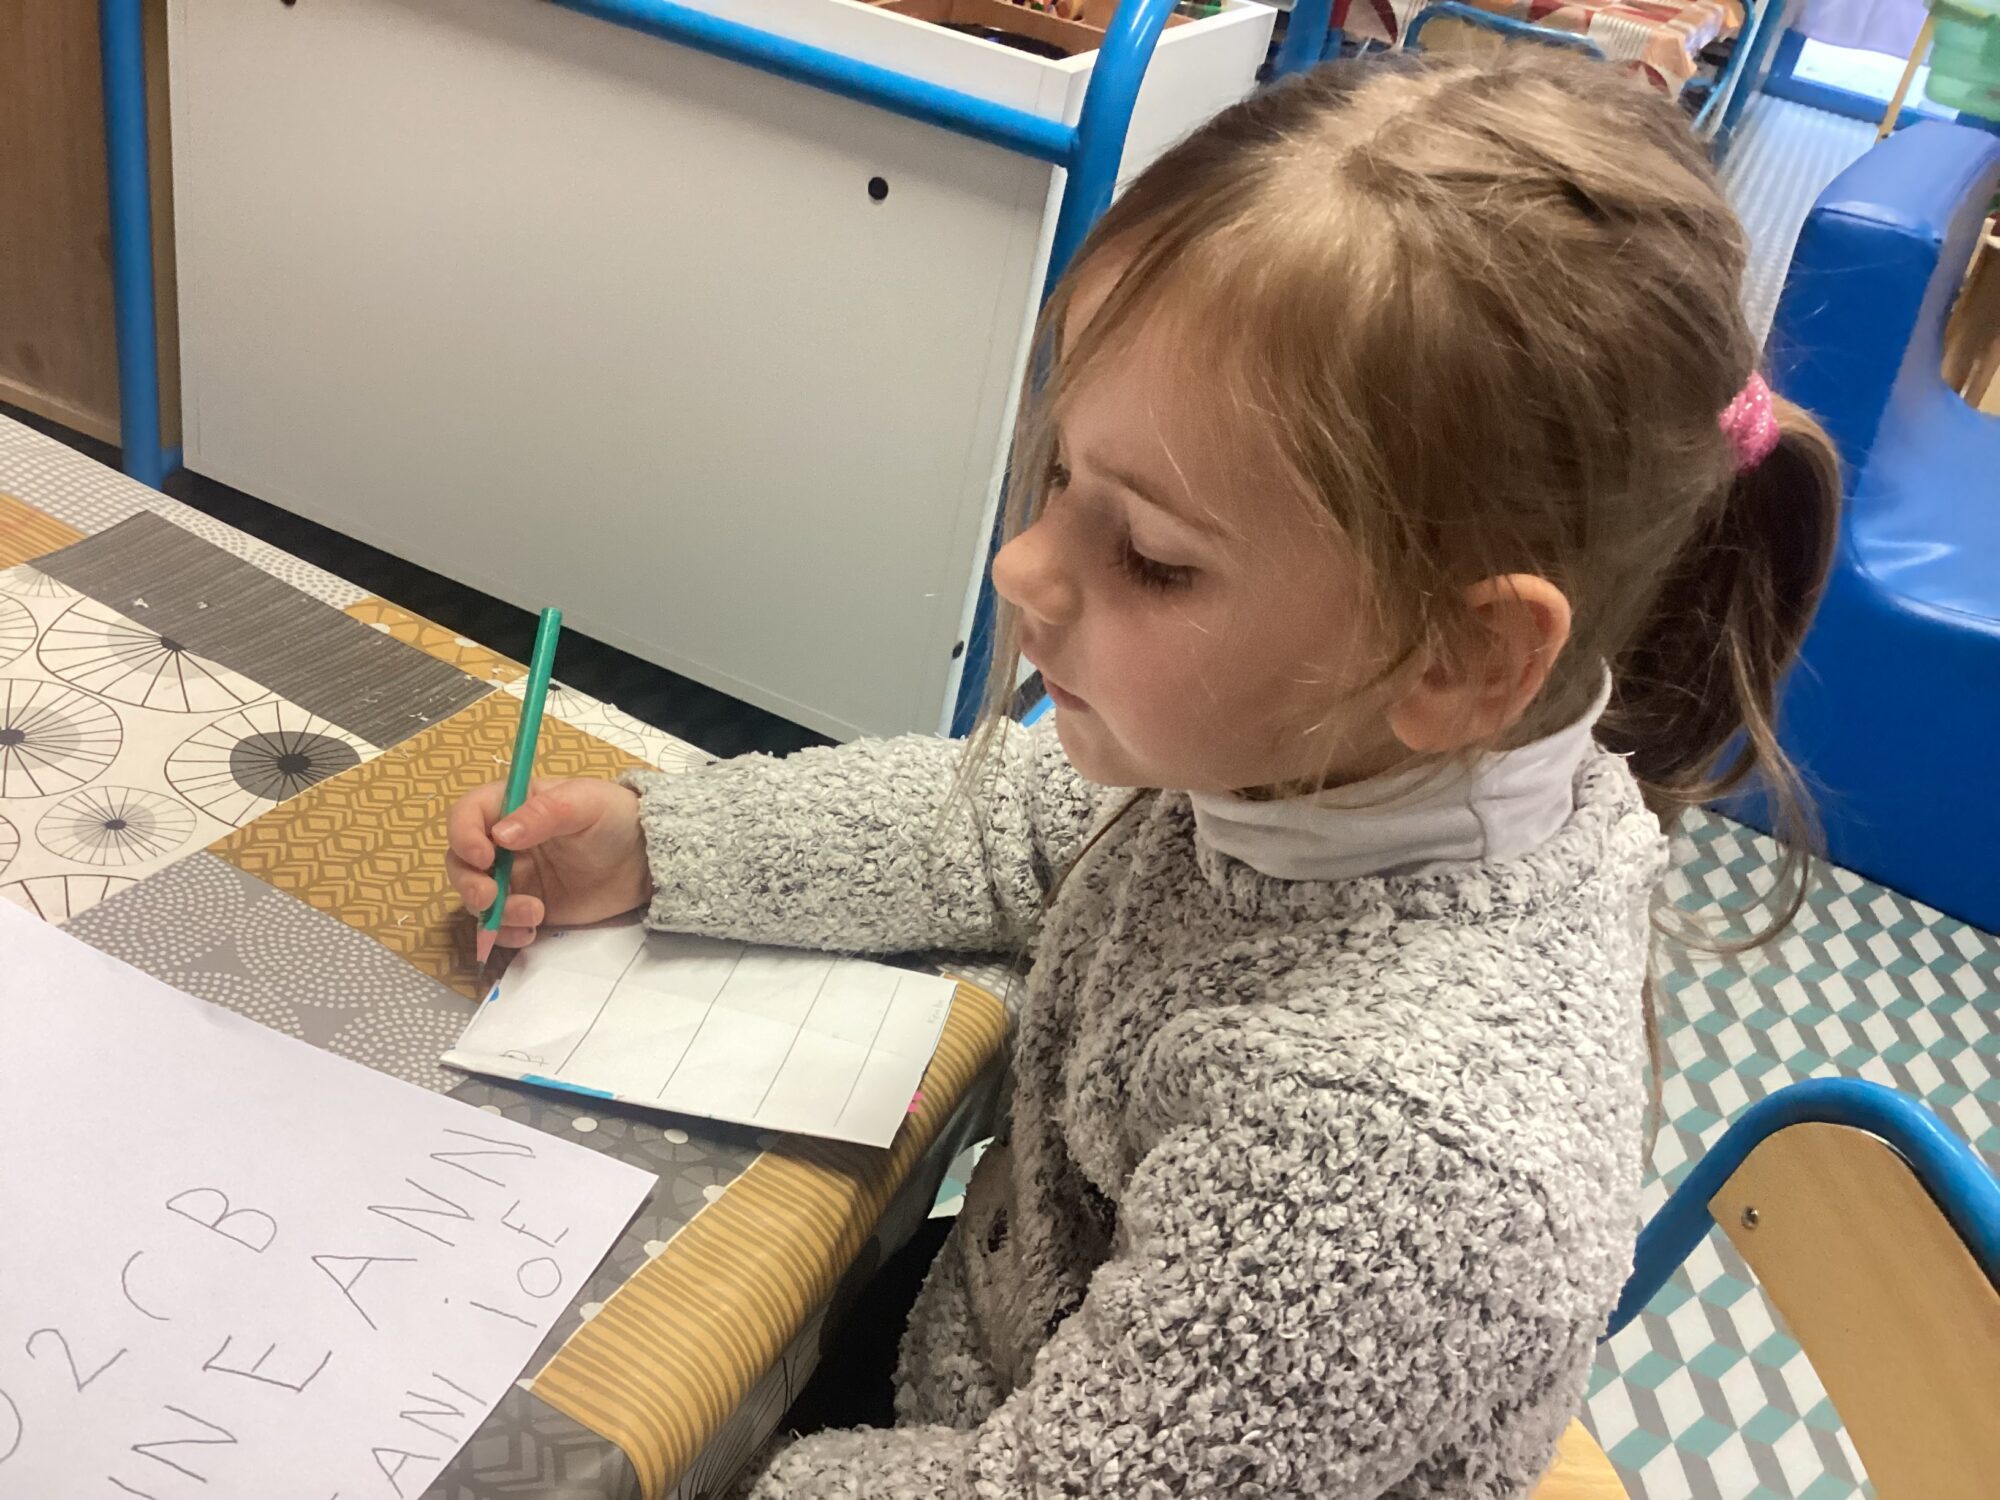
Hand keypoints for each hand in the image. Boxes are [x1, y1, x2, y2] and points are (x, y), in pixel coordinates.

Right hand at [444, 777, 651, 948]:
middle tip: (491, 897)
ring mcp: (513, 877)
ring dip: (493, 913)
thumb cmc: (616, 818)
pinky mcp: (527, 906)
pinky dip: (506, 934)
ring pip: (477, 897)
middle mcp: (502, 842)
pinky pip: (500, 925)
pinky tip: (530, 934)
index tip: (483, 857)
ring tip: (534, 915)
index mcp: (511, 805)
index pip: (467, 815)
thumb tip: (501, 834)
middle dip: (469, 883)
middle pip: (461, 862)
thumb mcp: (585, 802)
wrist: (646, 861)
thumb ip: (544, 812)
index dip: (463, 835)